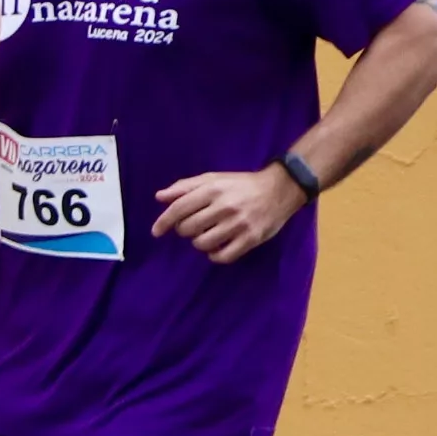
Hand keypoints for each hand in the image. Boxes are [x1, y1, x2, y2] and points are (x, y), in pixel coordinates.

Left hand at [154, 164, 306, 262]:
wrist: (280, 189)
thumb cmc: (241, 184)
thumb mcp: (213, 179)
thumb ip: (185, 186)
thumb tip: (159, 197)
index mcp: (213, 190)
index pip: (179, 209)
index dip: (163, 222)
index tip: (156, 231)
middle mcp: (225, 207)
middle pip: (187, 229)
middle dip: (185, 230)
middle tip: (195, 225)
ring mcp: (239, 224)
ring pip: (202, 244)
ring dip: (199, 242)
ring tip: (208, 234)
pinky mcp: (251, 239)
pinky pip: (222, 257)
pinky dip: (215, 255)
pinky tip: (217, 247)